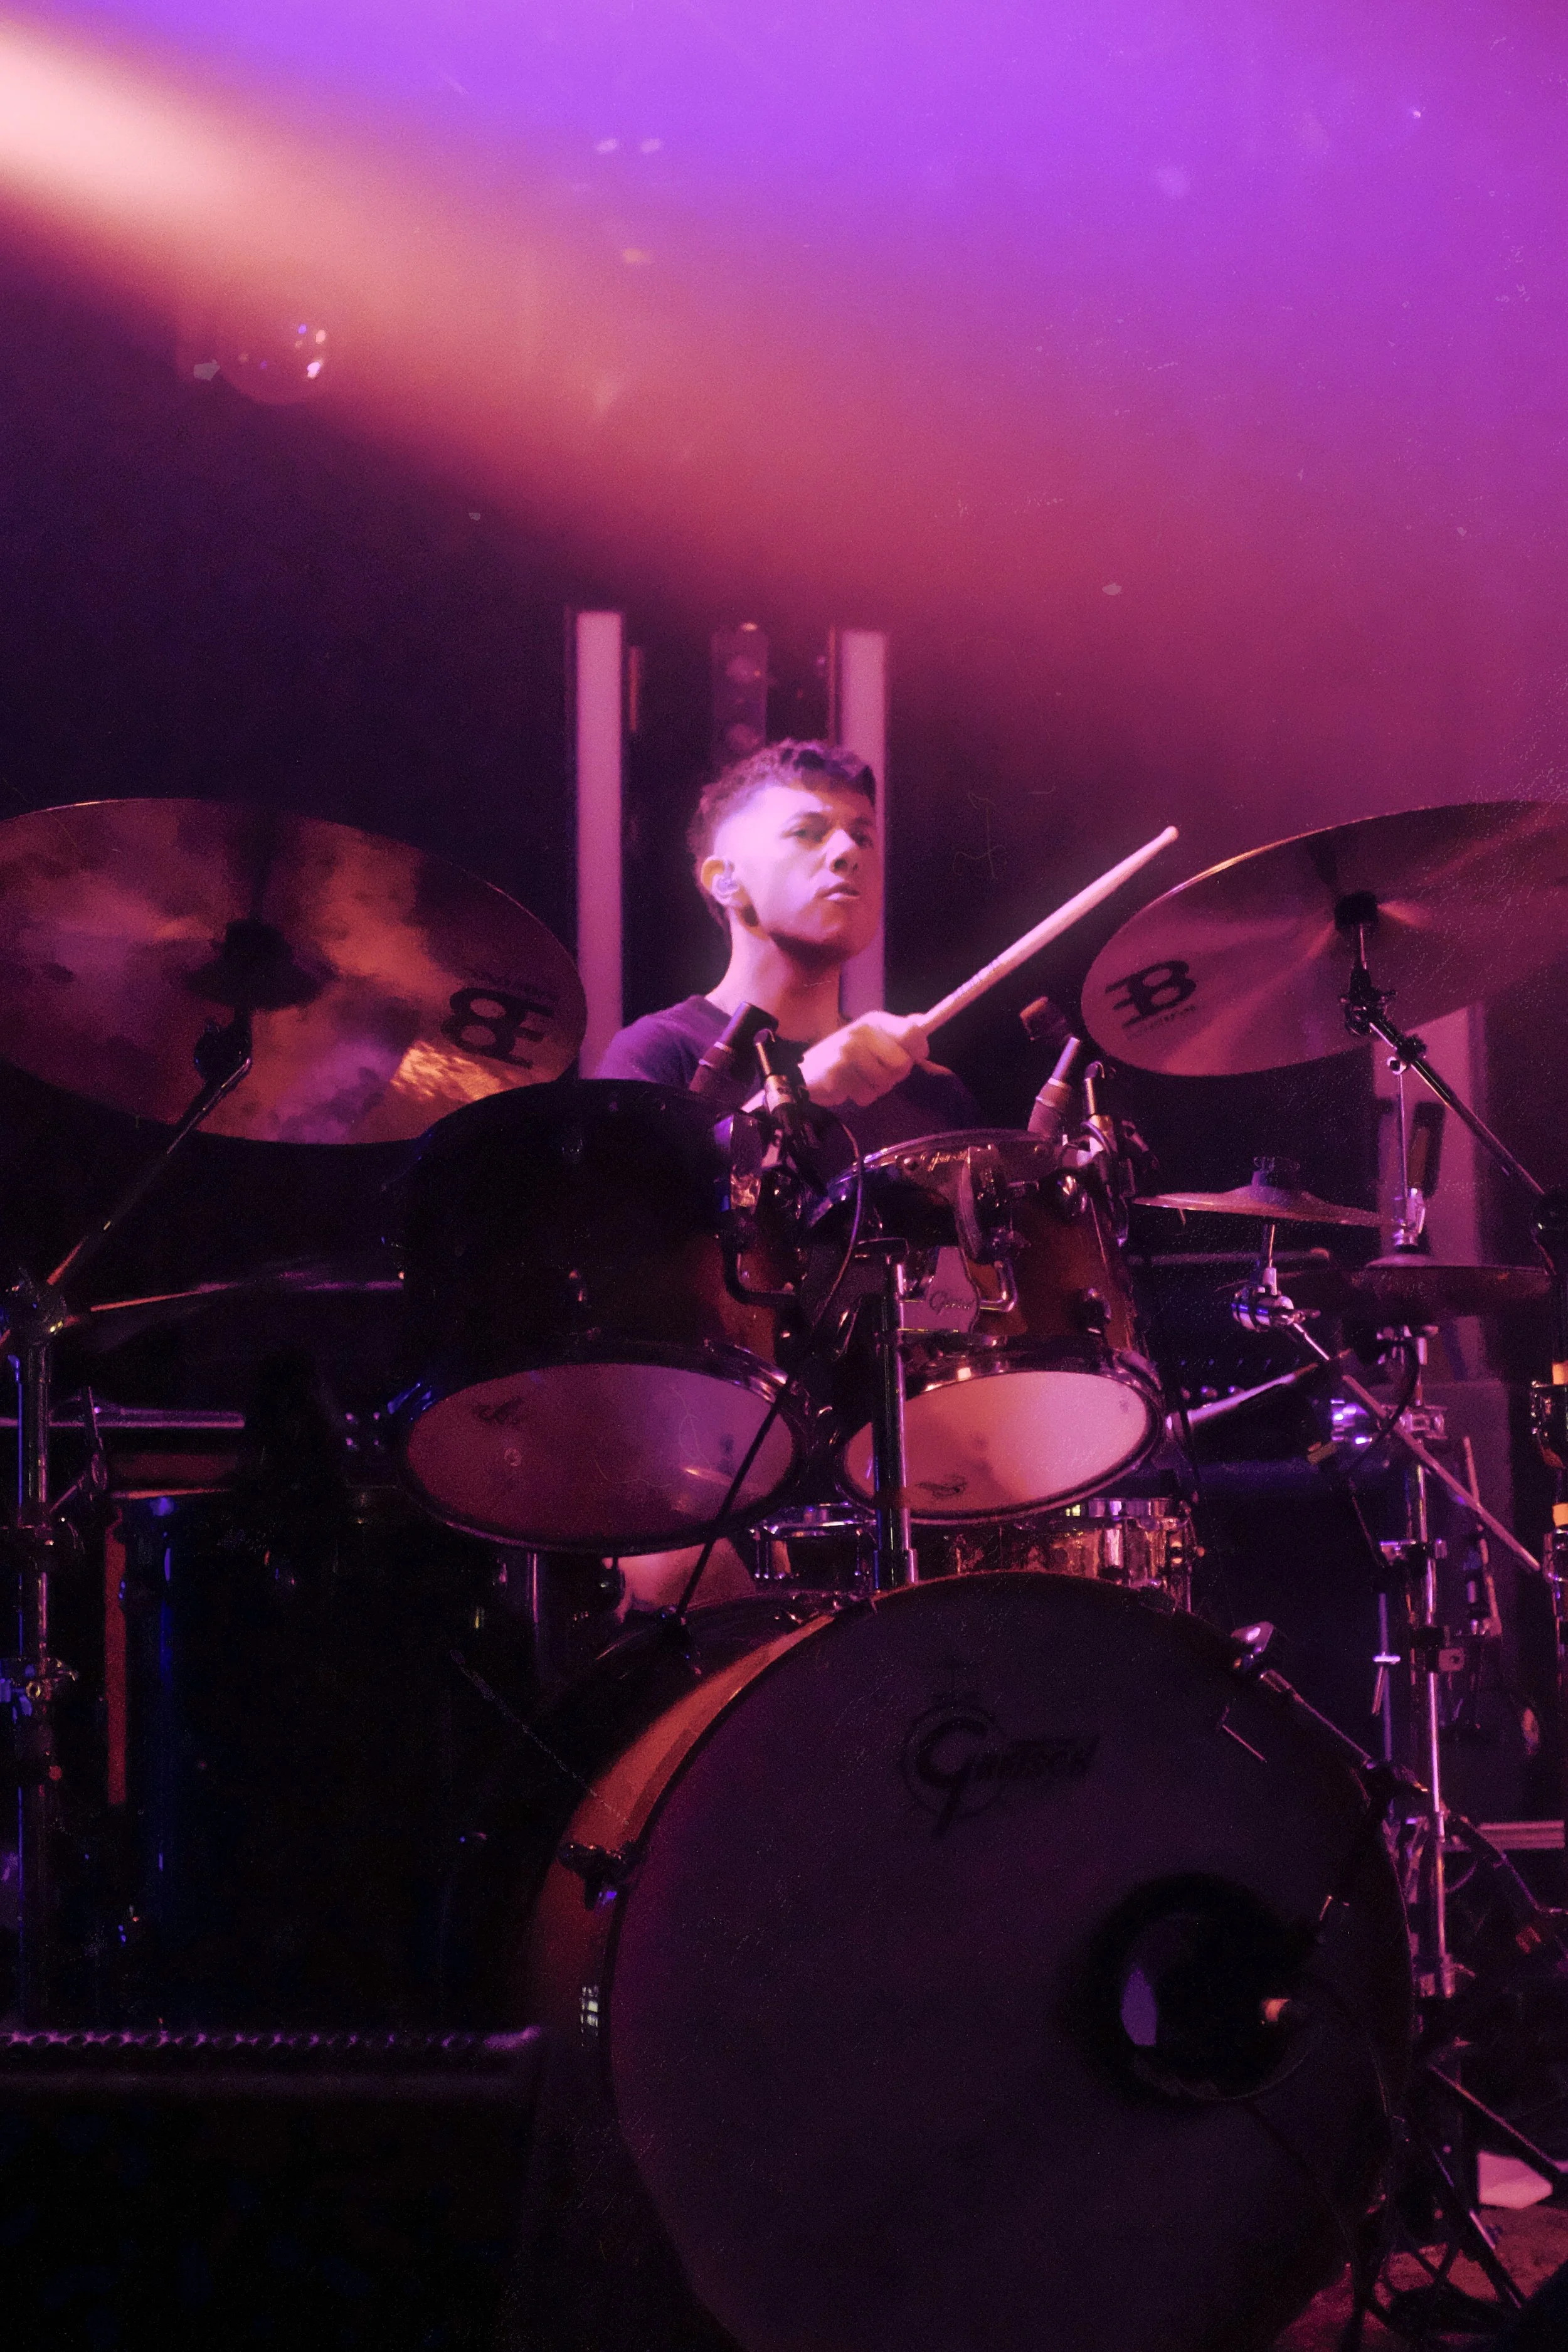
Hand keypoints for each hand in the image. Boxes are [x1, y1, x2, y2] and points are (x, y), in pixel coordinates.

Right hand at [797, 1012, 931, 1108]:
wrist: (803, 1072)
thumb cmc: (845, 1059)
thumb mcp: (872, 1039)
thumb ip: (897, 1031)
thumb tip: (922, 1021)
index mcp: (874, 1020)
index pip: (913, 1033)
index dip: (918, 1051)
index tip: (912, 1058)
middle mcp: (862, 1030)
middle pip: (903, 1063)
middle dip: (894, 1076)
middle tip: (875, 1073)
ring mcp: (848, 1050)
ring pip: (885, 1083)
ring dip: (875, 1089)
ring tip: (858, 1080)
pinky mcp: (837, 1072)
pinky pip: (867, 1095)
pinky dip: (860, 1097)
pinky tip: (846, 1087)